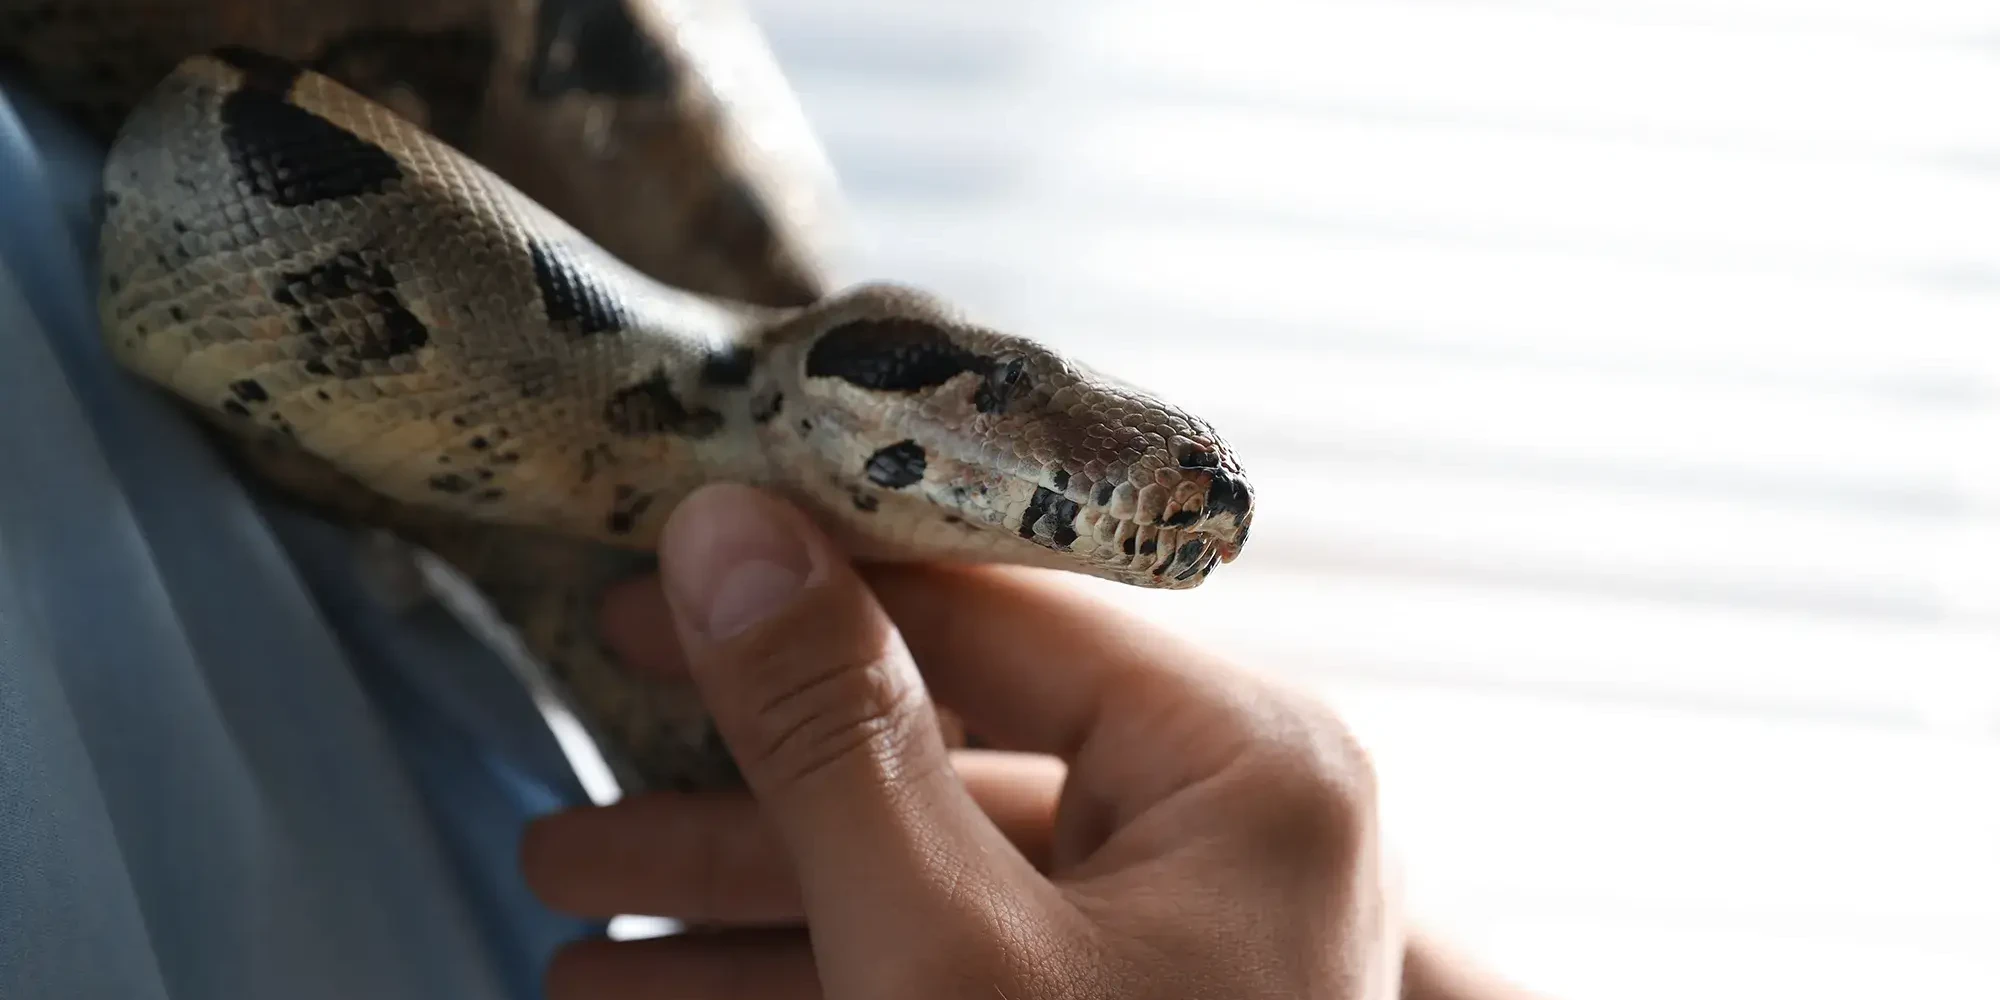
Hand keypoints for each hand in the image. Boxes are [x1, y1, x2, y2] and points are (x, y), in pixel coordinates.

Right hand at [522, 483, 1404, 998]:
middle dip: (733, 768)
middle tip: (574, 733)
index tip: (655, 560)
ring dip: (731, 886)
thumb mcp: (937, 946)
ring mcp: (1167, 931)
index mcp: (1241, 762)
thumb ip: (833, 730)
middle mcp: (1222, 824)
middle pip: (938, 739)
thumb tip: (733, 528)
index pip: (997, 604)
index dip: (813, 573)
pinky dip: (793, 974)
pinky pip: (932, 961)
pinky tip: (638, 995)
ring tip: (559, 889)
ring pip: (915, 861)